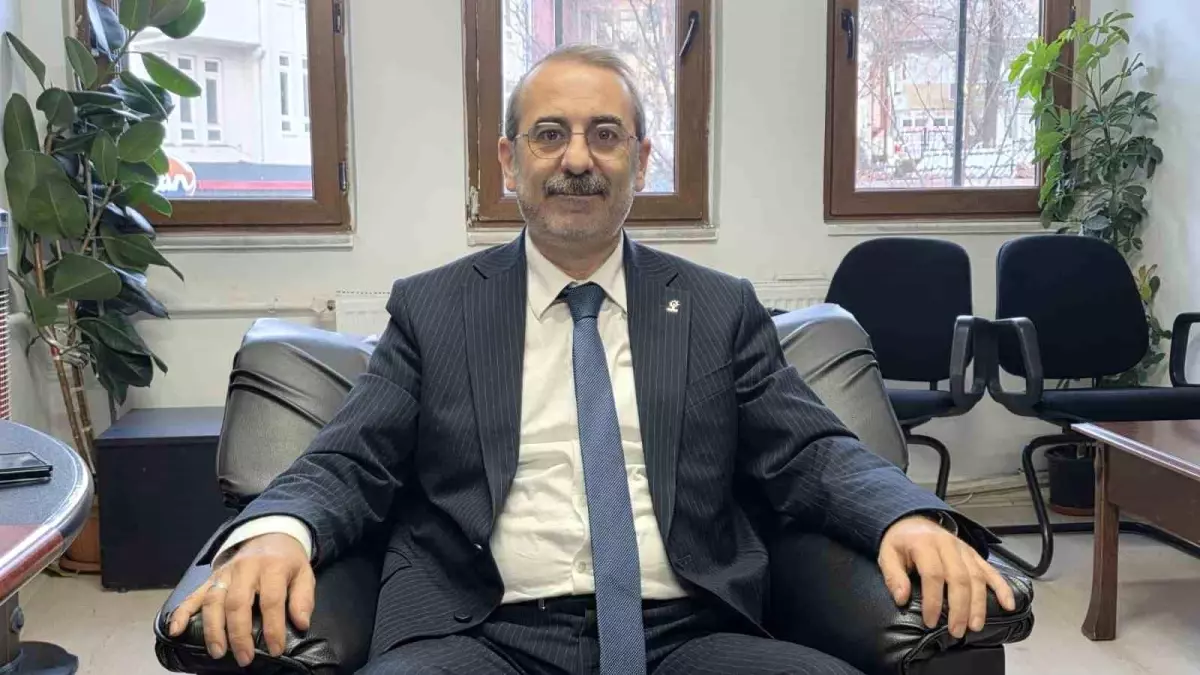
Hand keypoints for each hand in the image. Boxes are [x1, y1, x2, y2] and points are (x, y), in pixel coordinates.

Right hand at [167, 533, 314, 666]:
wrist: (269, 534)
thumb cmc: (287, 561)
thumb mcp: (304, 574)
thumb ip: (303, 599)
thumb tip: (301, 624)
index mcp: (272, 567)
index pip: (270, 600)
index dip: (273, 628)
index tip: (275, 650)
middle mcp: (245, 569)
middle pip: (237, 603)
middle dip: (239, 634)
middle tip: (244, 658)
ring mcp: (225, 573)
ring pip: (214, 601)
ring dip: (213, 628)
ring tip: (218, 651)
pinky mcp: (211, 577)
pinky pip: (194, 594)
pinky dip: (182, 612)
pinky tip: (175, 629)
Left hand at [878, 515, 1016, 638]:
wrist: (913, 520)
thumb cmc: (901, 542)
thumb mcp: (887, 555)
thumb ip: (893, 576)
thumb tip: (901, 599)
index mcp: (925, 544)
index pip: (933, 574)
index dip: (933, 600)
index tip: (931, 621)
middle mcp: (948, 545)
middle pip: (959, 578)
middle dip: (959, 608)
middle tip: (956, 631)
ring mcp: (964, 549)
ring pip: (977, 577)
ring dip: (978, 604)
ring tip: (975, 626)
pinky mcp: (974, 554)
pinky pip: (991, 571)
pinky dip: (1002, 587)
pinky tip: (1009, 604)